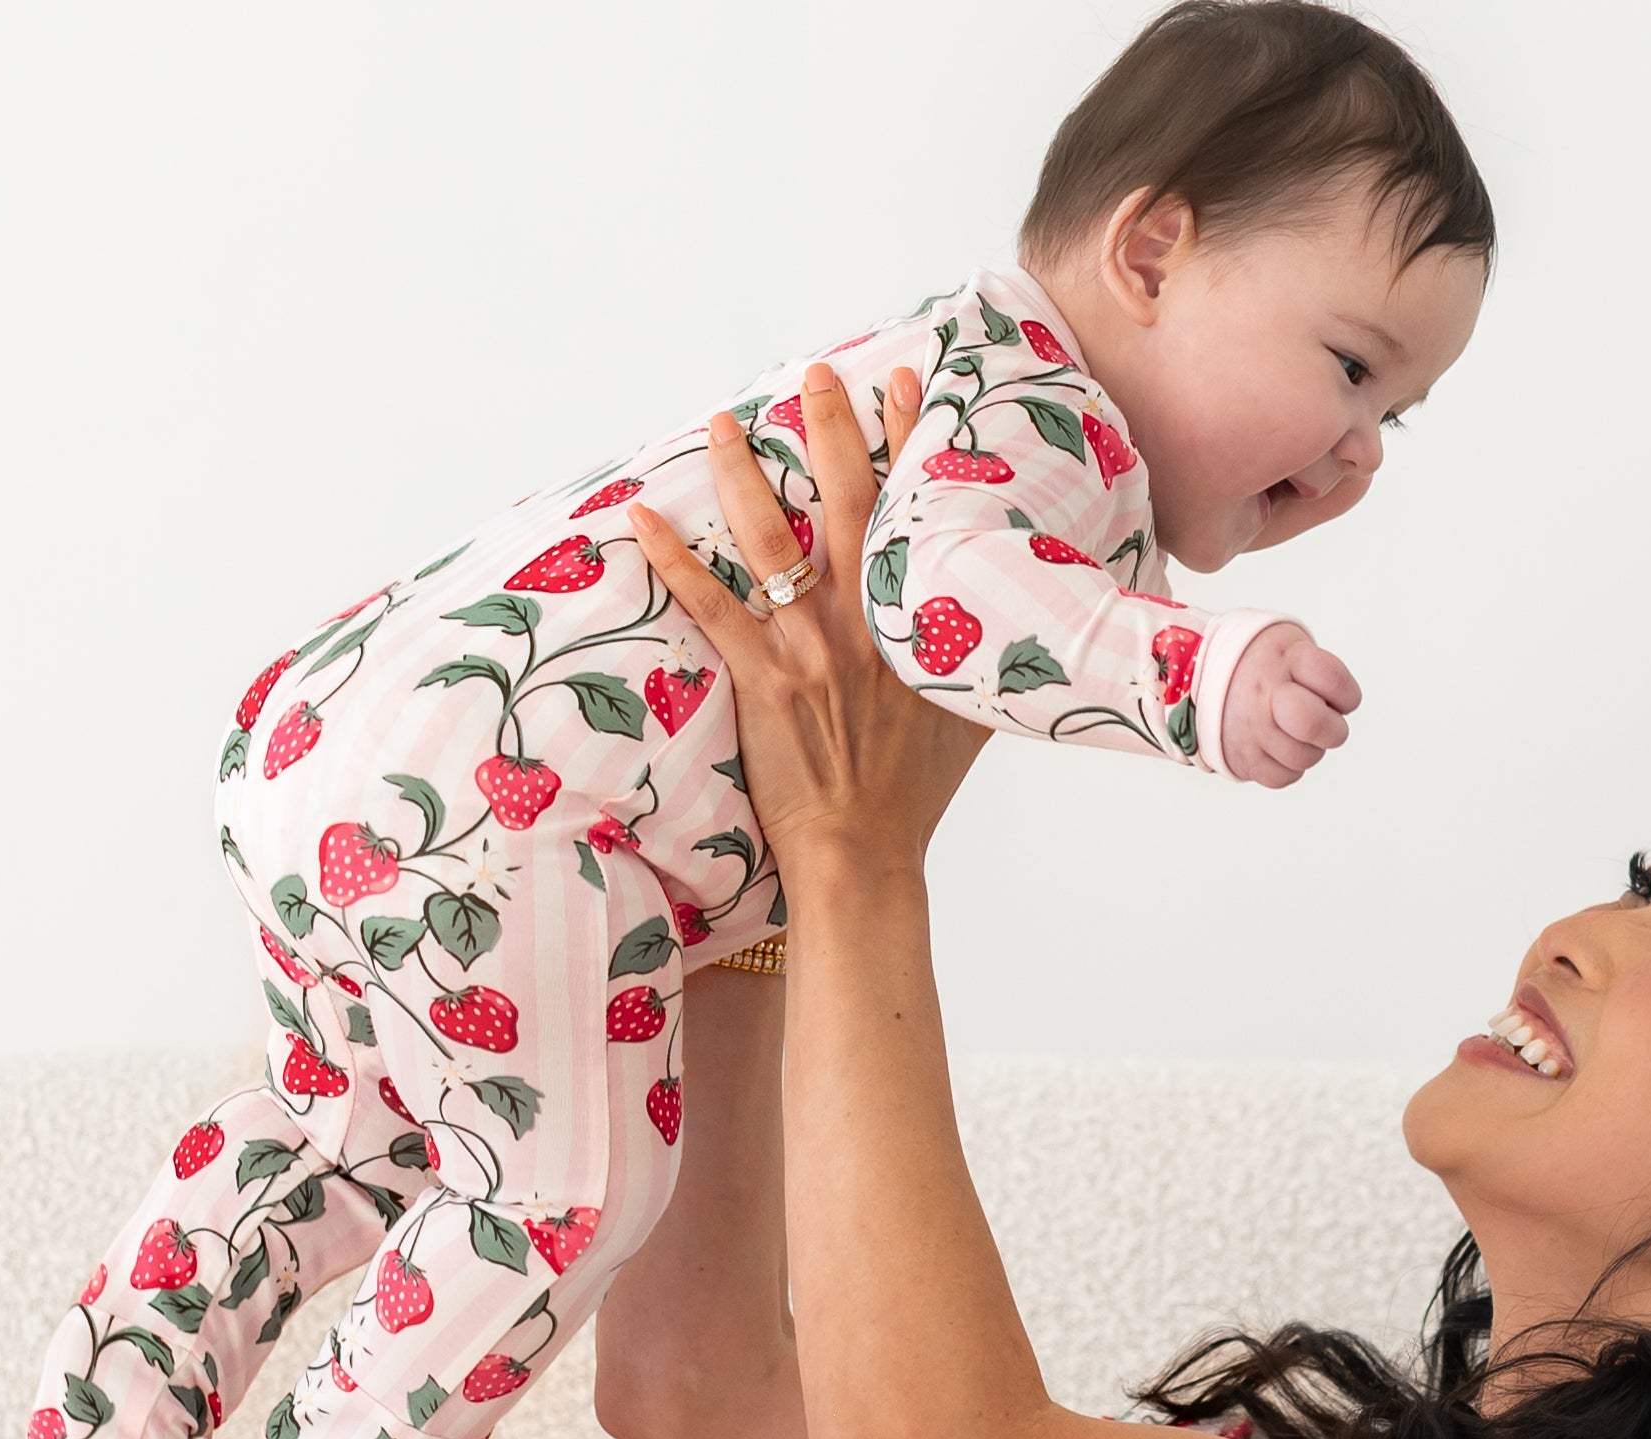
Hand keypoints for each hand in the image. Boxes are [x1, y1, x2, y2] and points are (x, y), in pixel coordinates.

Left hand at [626, 365, 987, 881]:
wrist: (864, 854)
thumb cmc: (913, 794)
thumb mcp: (970, 717)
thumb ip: (976, 658)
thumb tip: (1007, 621)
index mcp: (916, 622)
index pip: (914, 511)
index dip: (907, 441)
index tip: (900, 383)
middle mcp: (865, 623)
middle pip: (847, 502)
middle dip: (830, 428)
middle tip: (812, 373)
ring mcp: (811, 649)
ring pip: (774, 540)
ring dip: (744, 475)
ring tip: (722, 423)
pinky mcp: (762, 680)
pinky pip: (710, 607)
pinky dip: (674, 561)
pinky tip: (643, 519)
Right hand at [1218, 622, 1359, 789]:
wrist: (1204, 673)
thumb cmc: (1264, 664)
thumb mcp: (1292, 645)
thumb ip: (1324, 673)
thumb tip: (1344, 712)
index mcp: (1286, 659)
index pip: (1336, 684)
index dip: (1347, 697)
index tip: (1335, 696)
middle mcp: (1265, 693)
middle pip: (1315, 725)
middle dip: (1331, 729)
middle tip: (1323, 722)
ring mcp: (1251, 728)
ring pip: (1304, 758)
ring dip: (1309, 749)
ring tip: (1293, 731)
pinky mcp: (1241, 758)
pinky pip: (1283, 777)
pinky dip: (1288, 767)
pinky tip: (1279, 747)